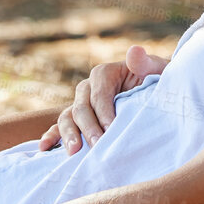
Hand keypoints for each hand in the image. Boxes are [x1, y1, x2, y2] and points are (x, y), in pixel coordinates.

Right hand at [37, 45, 169, 152]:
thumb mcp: (157, 71)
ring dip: (68, 135)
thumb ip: (145, 62)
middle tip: (98, 148)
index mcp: (104, 74)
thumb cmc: (159, 84)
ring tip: (74, 152)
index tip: (113, 130)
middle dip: (89, 129)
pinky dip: (51, 136)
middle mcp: (88, 88)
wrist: (159, 97)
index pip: (99, 96)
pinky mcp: (78, 120)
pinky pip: (61, 126)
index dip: (104, 114)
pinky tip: (45, 149)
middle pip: (81, 108)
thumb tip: (134, 51)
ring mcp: (80, 104)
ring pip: (67, 118)